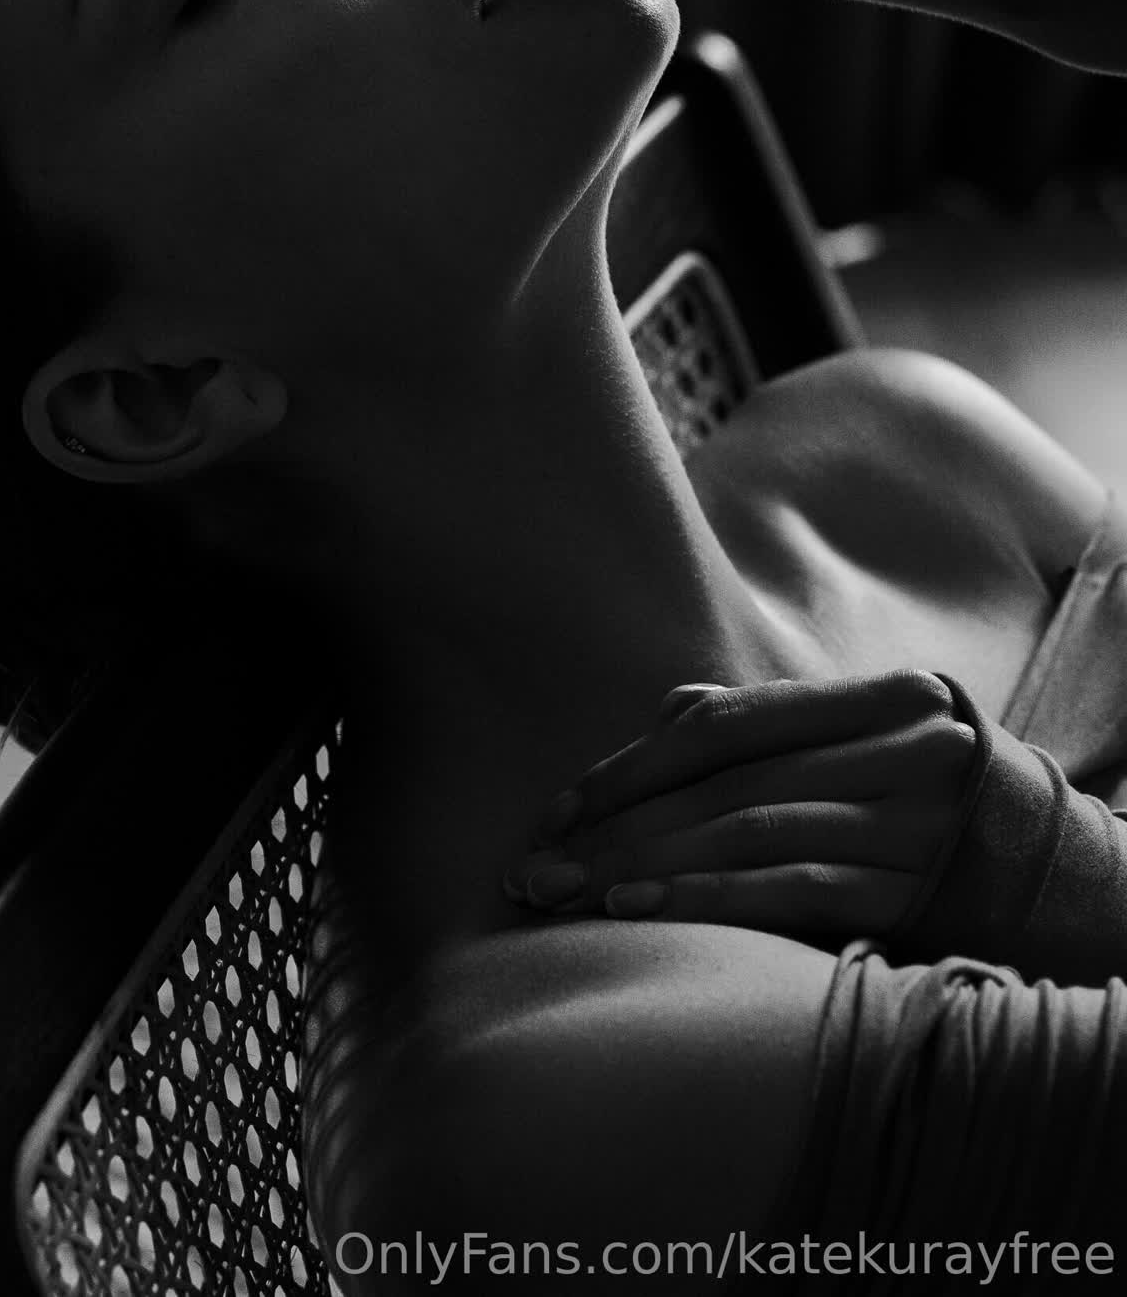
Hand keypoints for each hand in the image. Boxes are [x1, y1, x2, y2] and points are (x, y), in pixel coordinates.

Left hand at [503, 670, 975, 941]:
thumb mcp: (874, 748)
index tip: (558, 808)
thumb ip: (775, 728)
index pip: (726, 719)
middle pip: (726, 779)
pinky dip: (708, 896)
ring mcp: (916, 819)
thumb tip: (665, 720)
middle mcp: (904, 745)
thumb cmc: (944, 811)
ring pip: (751, 830)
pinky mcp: (920, 892)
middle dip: (616, 823)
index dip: (631, 763)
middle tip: (533, 865)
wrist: (1078, 888)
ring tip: (570, 892)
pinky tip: (642, 909)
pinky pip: (794, 889)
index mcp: (883, 696)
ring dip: (647, 862)